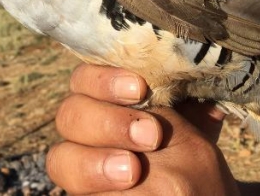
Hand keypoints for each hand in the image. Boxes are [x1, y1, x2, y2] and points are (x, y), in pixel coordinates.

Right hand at [46, 64, 239, 194]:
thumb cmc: (195, 162)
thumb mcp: (192, 128)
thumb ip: (183, 104)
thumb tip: (196, 75)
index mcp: (107, 101)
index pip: (84, 78)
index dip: (104, 80)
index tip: (140, 89)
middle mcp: (87, 130)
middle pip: (69, 114)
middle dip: (108, 122)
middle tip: (150, 136)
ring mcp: (81, 165)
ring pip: (62, 158)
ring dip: (96, 163)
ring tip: (133, 171)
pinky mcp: (86, 195)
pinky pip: (81, 194)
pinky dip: (101, 189)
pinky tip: (127, 192)